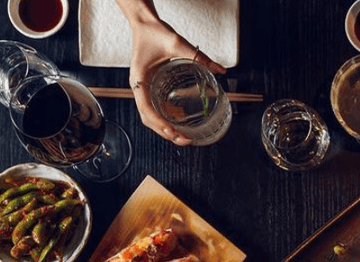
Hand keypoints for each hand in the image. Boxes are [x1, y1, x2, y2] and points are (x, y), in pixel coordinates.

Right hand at [127, 17, 224, 144]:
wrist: (145, 24)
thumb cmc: (153, 32)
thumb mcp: (176, 43)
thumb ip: (198, 56)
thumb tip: (220, 70)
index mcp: (139, 80)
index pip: (146, 109)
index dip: (159, 123)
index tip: (173, 132)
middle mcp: (140, 87)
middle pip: (149, 118)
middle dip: (166, 132)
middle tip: (186, 141)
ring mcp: (144, 88)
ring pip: (152, 116)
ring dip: (167, 128)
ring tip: (185, 137)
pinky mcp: (151, 87)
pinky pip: (157, 107)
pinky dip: (167, 118)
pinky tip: (181, 122)